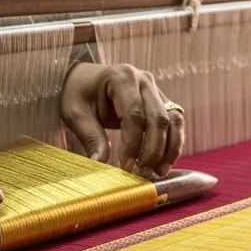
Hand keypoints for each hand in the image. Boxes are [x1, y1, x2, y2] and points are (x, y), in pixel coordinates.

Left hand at [60, 63, 183, 175]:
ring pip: (173, 120)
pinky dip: (173, 144)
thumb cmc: (78, 94)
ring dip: (169, 149)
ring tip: (158, 172)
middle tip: (142, 173)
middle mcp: (144, 80)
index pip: (134, 114)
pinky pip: (175, 123)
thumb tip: (100, 164)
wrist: (84, 79)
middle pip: (158, 118)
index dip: (133, 143)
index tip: (127, 167)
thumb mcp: (76, 113)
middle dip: (153, 150)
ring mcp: (156, 89)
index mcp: (122, 77)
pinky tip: (163, 163)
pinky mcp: (161, 101)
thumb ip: (91, 137)